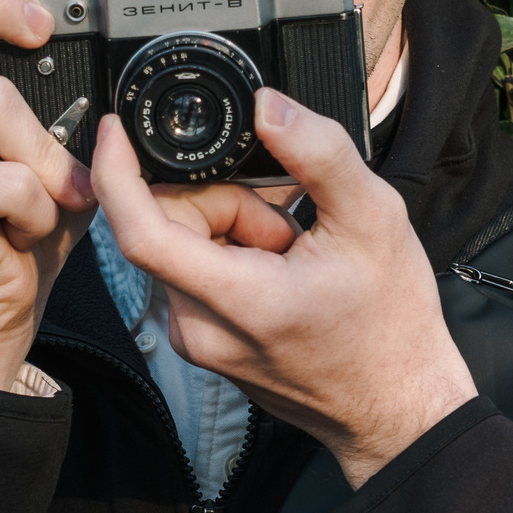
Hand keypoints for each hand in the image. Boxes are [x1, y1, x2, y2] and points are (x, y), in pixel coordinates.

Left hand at [90, 92, 476, 485]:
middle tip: (287, 222)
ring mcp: (198, 340)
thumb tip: (268, 106)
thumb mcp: (373, 218)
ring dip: (233, 227)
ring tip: (293, 252)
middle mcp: (199, 327)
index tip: (116, 129)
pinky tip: (282, 268)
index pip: (139, 231)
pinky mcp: (204, 343)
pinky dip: (233, 253)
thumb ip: (318, 153)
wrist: (396, 406)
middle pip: (169, 224)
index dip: (117, 171)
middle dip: (225, 201)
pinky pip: (196, 272)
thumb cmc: (391, 327)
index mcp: (237, 299)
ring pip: (183, 245)